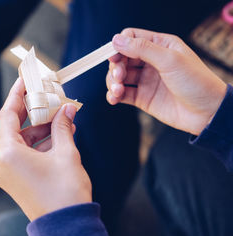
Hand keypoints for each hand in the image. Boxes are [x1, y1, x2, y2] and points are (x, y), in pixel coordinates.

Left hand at [0, 78, 91, 220]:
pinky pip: (23, 154)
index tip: (25, 80)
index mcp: (7, 154)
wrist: (66, 227)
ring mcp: (6, 173)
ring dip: (40, 129)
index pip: (7, 115)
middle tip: (50, 98)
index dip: (17, 95)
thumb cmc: (65, 192)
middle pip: (14, 128)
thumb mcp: (66, 153)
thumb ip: (63, 126)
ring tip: (61, 118)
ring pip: (20, 141)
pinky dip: (38, 144)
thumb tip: (67, 109)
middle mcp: (0, 163)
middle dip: (34, 113)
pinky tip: (58, 135)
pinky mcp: (14, 180)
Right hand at [106, 28, 226, 135]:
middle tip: (119, 76)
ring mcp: (146, 81)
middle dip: (115, 67)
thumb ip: (142, 49)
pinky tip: (114, 98)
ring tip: (117, 90)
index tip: (114, 57)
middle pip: (122, 58)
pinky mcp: (143, 98)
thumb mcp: (170, 60)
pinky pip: (122, 94)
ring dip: (112, 82)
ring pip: (119, 76)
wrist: (207, 113)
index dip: (119, 46)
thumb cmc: (196, 82)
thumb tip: (117, 40)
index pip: (131, 38)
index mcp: (160, 46)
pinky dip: (114, 95)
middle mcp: (151, 62)